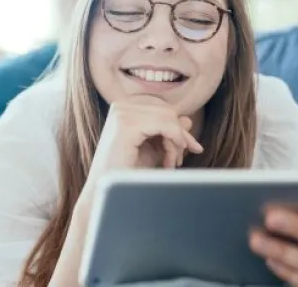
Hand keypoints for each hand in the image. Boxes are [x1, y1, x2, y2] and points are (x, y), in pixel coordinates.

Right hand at [84, 96, 203, 192]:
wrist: (104, 192)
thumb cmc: (125, 172)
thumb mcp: (152, 150)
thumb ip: (167, 134)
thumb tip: (187, 119)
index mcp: (124, 108)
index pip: (162, 110)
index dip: (179, 128)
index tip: (193, 148)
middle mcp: (121, 106)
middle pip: (167, 112)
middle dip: (180, 136)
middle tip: (179, 161)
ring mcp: (122, 113)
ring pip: (168, 118)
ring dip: (175, 143)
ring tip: (170, 164)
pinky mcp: (126, 124)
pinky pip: (165, 125)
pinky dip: (174, 142)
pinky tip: (170, 161)